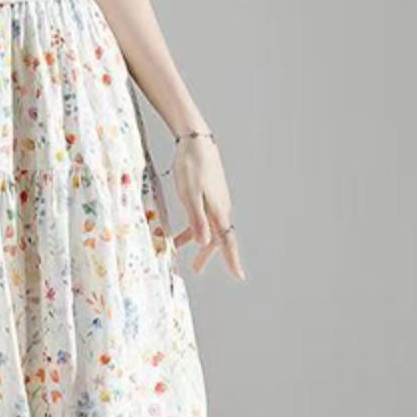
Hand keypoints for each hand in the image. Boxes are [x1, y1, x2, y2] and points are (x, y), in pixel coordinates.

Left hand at [169, 138, 245, 279]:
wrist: (197, 141)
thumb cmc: (191, 166)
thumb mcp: (189, 195)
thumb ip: (197, 220)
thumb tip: (205, 243)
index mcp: (218, 211)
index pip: (227, 241)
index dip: (232, 259)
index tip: (238, 275)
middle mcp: (220, 207)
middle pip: (217, 237)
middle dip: (207, 254)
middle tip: (196, 269)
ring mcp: (216, 200)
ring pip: (208, 226)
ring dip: (196, 240)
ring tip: (177, 248)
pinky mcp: (208, 193)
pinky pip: (202, 215)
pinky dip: (192, 225)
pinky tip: (181, 228)